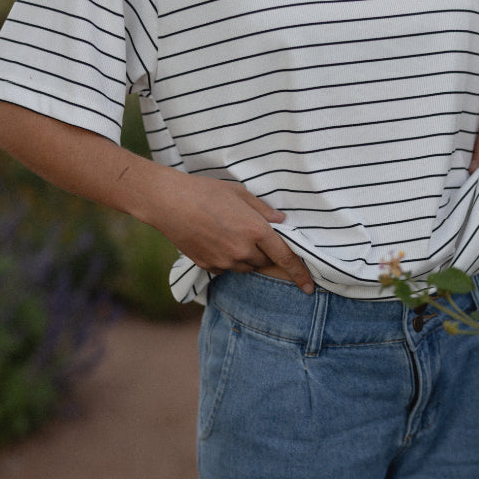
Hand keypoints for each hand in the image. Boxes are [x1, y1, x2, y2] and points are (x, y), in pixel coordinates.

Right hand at [153, 172, 314, 292]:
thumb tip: (281, 221)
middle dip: (264, 253)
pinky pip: (226, 269)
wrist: (168, 202)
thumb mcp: (239, 193)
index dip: (300, 273)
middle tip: (251, 234)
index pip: (285, 257)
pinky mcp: (208, 265)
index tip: (309, 286)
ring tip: (229, 234)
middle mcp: (242, 250)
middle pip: (264, 262)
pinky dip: (227, 260)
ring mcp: (224, 261)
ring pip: (245, 268)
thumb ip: (263, 210)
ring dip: (246, 257)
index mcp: (255, 230)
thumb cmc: (205, 192)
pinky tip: (215, 241)